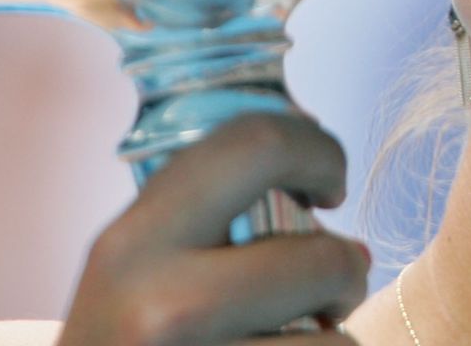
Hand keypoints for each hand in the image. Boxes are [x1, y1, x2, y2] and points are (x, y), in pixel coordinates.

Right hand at [55, 113, 368, 344]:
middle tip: (339, 276)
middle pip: (321, 259)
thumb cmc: (123, 339)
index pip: (256, 145)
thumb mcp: (136, 269)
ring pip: (333, 341)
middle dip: (348, 266)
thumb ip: (202, 212)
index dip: (317, 152)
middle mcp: (158, 305)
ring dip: (334, 336)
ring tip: (304, 333)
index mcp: (134, 241)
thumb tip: (314, 168)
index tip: (329, 186)